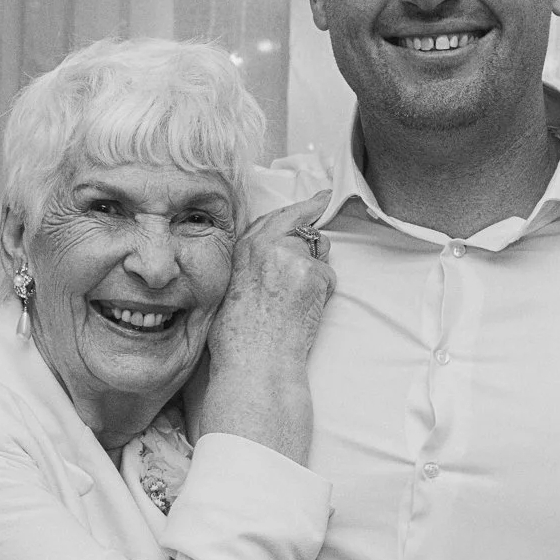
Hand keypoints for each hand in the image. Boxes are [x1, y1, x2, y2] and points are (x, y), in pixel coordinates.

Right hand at [213, 192, 336, 363]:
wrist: (255, 360)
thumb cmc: (239, 337)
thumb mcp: (231, 289)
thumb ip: (250, 265)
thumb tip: (269, 263)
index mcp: (243, 249)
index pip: (273, 219)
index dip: (294, 210)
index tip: (310, 200)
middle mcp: (265, 245)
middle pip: (300, 222)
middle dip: (313, 212)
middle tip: (325, 200)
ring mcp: (291, 257)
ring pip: (319, 251)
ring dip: (317, 268)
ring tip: (299, 299)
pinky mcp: (313, 273)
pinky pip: (328, 277)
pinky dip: (324, 292)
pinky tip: (307, 311)